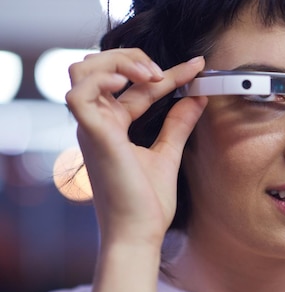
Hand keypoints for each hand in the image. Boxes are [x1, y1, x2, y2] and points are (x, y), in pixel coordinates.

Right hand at [65, 48, 206, 248]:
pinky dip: (100, 80)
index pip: (136, 86)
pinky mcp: (93, 137)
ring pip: (83, 71)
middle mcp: (98, 122)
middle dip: (131, 57)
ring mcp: (92, 128)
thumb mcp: (168, 154)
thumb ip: (178, 125)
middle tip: (164, 73)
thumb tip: (197, 98)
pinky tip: (126, 84)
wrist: (140, 234)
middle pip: (98, 66)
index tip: (198, 67)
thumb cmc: (147, 203)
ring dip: (117, 62)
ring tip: (151, 75)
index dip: (168, 72)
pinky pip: (79, 95)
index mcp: (113, 125)